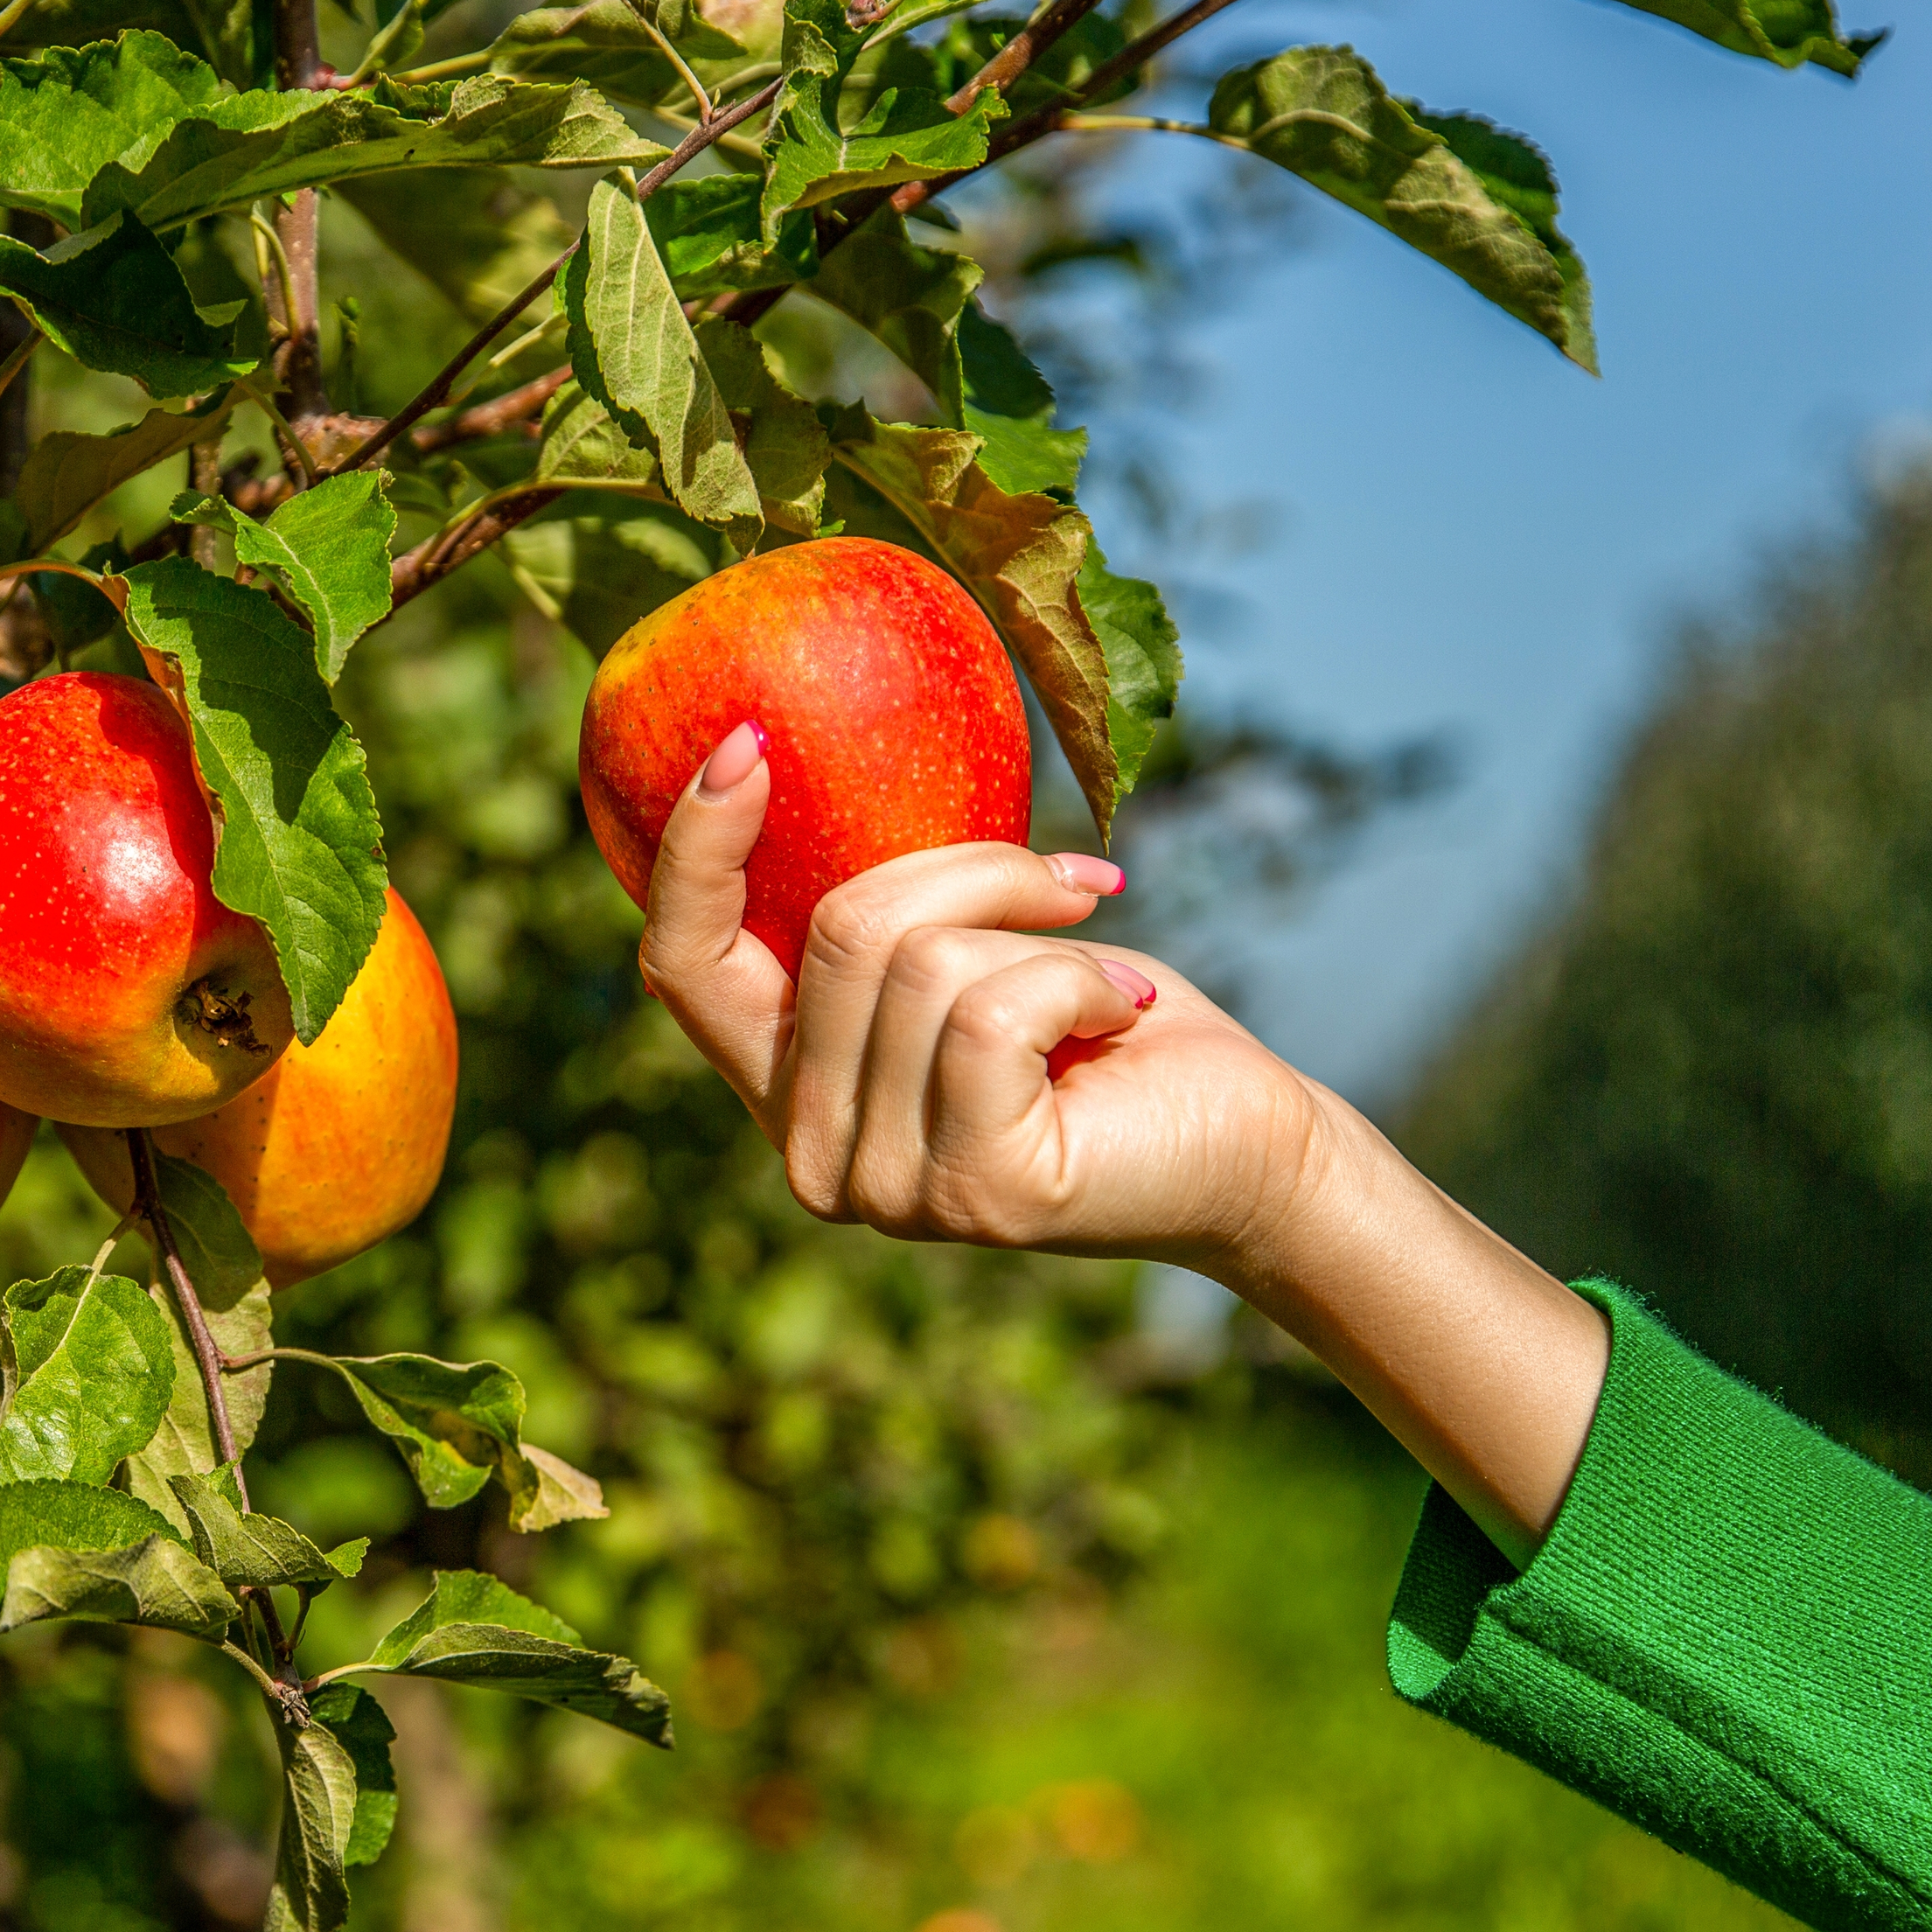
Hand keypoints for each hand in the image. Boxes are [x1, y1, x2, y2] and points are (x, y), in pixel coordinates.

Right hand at [634, 720, 1610, 1551]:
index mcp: (787, 1089)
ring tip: (1106, 976)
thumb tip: (779, 757)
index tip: (748, 738)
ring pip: (918, 964)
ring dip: (1034, 926)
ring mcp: (885, 1189)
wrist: (1247, 1145)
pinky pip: (992, 1013)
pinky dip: (1079, 977)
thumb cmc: (1109, 1023)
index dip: (695, 848)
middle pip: (838, 930)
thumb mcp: (974, 943)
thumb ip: (883, 912)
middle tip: (1069, 883)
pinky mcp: (974, 1192)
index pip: (683, 964)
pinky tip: (1128, 1015)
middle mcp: (811, 1155)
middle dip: (968, 869)